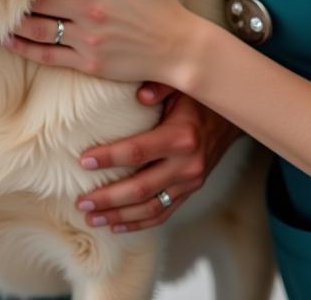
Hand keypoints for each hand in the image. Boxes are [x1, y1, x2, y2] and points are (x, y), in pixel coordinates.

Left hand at [5, 0, 197, 84]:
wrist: (179, 48)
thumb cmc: (160, 5)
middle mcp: (90, 10)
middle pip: (42, 0)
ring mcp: (88, 38)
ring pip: (39, 29)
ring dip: (13, 24)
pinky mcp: (88, 62)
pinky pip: (48, 56)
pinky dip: (24, 49)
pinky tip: (7, 42)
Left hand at [75, 89, 243, 231]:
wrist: (229, 118)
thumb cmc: (197, 97)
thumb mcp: (180, 85)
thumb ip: (159, 86)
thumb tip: (140, 94)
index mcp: (182, 137)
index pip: (138, 152)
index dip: (109, 158)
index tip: (83, 161)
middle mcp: (187, 165)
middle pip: (141, 188)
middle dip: (108, 197)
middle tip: (81, 201)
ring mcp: (190, 183)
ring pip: (151, 207)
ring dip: (119, 216)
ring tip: (92, 217)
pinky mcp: (190, 192)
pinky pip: (163, 212)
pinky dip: (139, 222)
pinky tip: (117, 225)